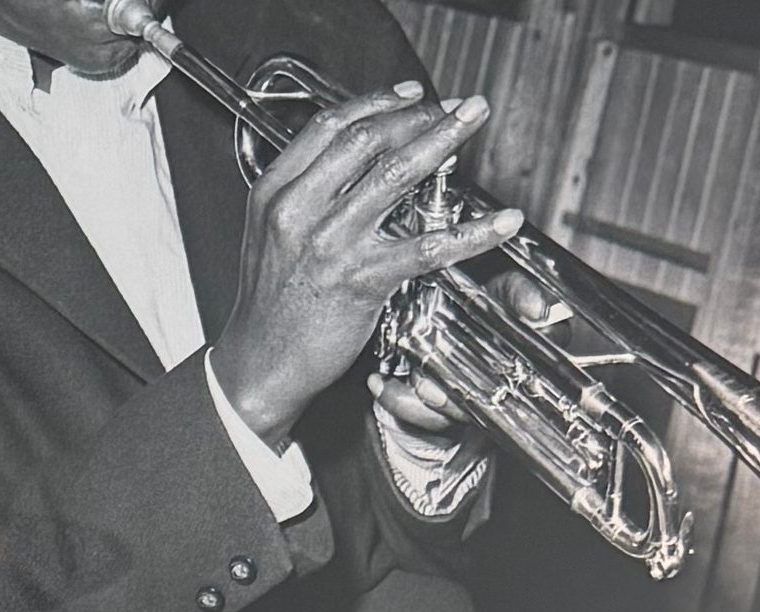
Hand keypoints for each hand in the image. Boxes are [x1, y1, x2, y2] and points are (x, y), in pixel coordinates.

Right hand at [204, 84, 519, 449]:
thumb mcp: (271, 233)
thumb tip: (358, 163)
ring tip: (473, 120)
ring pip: (396, 174)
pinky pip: (425, 248)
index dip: (377, 102)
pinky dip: (471, 234)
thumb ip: (305, 193)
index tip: (411, 96)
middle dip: (417, 114)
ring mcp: (331, 245)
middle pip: (367, 139)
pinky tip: (501, 223)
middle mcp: (300, 211)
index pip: (330, 127)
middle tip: (453, 107)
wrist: (259, 367)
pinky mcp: (361, 281)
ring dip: (443, 139)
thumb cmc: (270, 306)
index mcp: (276, 192)